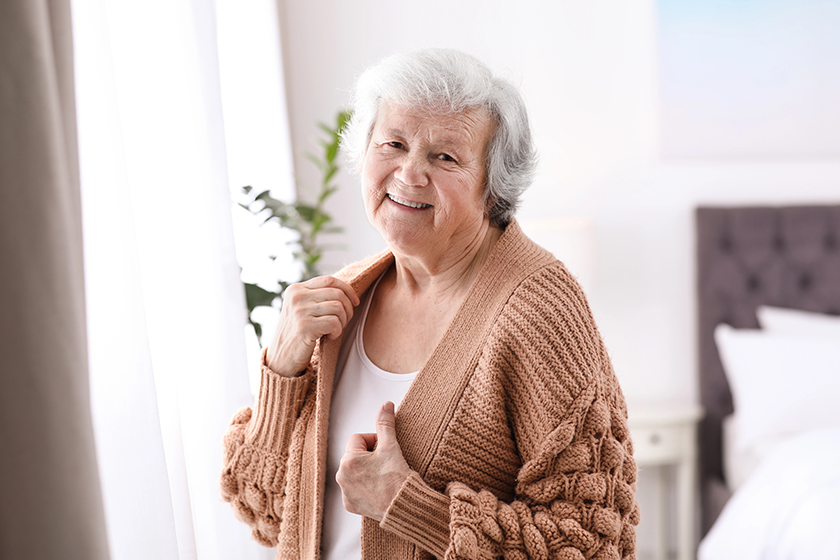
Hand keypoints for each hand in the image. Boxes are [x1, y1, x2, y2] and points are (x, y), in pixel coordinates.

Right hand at [266, 275, 358, 376]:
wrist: (281, 359)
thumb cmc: (297, 334)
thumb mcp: (302, 309)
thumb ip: (318, 297)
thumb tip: (347, 290)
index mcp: (296, 289)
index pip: (329, 281)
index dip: (347, 290)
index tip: (355, 302)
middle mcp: (296, 297)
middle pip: (337, 294)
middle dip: (348, 309)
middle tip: (343, 322)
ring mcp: (299, 311)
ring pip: (338, 307)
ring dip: (343, 322)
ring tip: (333, 330)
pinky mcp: (304, 327)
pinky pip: (334, 323)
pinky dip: (337, 332)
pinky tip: (329, 337)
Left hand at [336, 402, 412, 521]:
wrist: (403, 507)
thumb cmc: (397, 478)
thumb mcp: (391, 446)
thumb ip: (385, 424)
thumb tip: (386, 405)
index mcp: (348, 460)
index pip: (358, 439)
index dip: (374, 441)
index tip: (385, 449)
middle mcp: (341, 476)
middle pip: (355, 455)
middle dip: (369, 456)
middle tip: (386, 463)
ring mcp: (345, 492)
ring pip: (354, 472)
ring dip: (366, 470)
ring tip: (383, 475)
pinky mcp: (350, 505)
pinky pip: (354, 489)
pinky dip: (364, 487)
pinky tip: (378, 488)